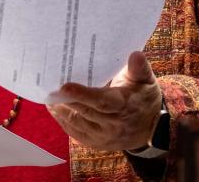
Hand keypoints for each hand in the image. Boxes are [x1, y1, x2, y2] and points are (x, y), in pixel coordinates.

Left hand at [47, 51, 163, 151]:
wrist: (151, 130)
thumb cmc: (144, 99)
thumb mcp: (146, 81)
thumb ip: (139, 68)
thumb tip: (135, 54)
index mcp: (123, 106)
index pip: (101, 101)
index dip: (82, 94)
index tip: (64, 86)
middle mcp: (112, 124)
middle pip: (84, 111)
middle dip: (64, 100)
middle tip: (47, 86)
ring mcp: (102, 137)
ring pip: (76, 123)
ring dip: (60, 110)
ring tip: (47, 96)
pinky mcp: (95, 143)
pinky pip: (75, 133)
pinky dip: (62, 121)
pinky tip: (54, 109)